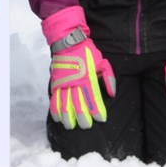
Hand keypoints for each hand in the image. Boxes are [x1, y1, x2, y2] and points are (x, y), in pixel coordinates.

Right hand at [42, 6, 116, 128]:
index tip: (100, 119)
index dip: (96, 110)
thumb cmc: (86, 51)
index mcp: (87, 78)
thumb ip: (108, 77)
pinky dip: (55, 109)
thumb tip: (112, 93)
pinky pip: (54, 98)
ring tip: (70, 126)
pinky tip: (57, 118)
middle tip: (86, 126)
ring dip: (67, 117)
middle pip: (78, 104)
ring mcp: (63, 83)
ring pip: (64, 104)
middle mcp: (74, 82)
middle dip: (82, 118)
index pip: (92, 98)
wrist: (67, 41)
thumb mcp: (102, 61)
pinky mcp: (55, 82)